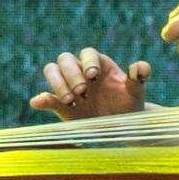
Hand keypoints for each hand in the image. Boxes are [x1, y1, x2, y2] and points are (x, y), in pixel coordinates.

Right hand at [29, 46, 151, 119]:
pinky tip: (37, 103)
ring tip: (71, 101)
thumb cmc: (130, 104)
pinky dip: (40, 99)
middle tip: (82, 92)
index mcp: (98, 64)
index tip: (93, 76)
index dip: (88, 62)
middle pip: (65, 59)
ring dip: (57, 84)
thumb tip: (142, 67)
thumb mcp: (136, 92)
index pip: (87, 53)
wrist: (122, 126)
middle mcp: (80, 71)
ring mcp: (68, 87)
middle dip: (71, 74)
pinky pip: (45, 98)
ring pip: (52, 72)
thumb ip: (137, 78)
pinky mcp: (60, 104)